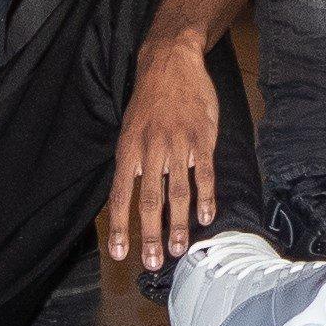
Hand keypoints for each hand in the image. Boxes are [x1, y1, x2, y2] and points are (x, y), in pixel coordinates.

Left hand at [105, 35, 220, 274]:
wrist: (171, 62)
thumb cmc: (149, 101)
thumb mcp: (130, 129)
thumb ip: (132, 163)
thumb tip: (129, 199)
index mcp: (128, 149)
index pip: (120, 195)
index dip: (120, 226)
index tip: (121, 254)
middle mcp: (150, 149)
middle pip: (150, 200)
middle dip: (150, 234)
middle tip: (153, 263)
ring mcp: (177, 144)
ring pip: (178, 191)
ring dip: (177, 224)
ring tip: (177, 249)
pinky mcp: (201, 137)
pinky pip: (204, 173)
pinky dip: (205, 198)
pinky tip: (206, 218)